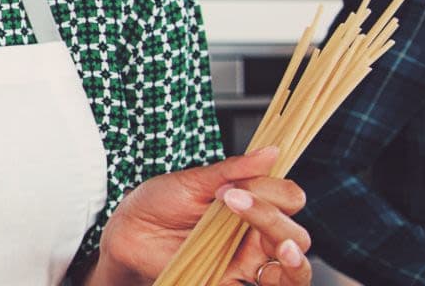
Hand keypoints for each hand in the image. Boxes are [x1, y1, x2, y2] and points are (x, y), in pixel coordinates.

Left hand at [93, 147, 310, 285]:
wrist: (127, 232)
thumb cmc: (158, 203)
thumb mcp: (192, 181)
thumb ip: (232, 169)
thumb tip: (271, 151)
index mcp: (252, 203)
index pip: (289, 198)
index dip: (274, 191)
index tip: (233, 187)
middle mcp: (256, 234)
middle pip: (296, 235)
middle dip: (274, 219)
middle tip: (233, 203)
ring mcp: (246, 262)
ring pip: (294, 270)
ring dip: (295, 261)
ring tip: (281, 249)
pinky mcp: (230, 282)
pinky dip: (272, 282)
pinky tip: (257, 270)